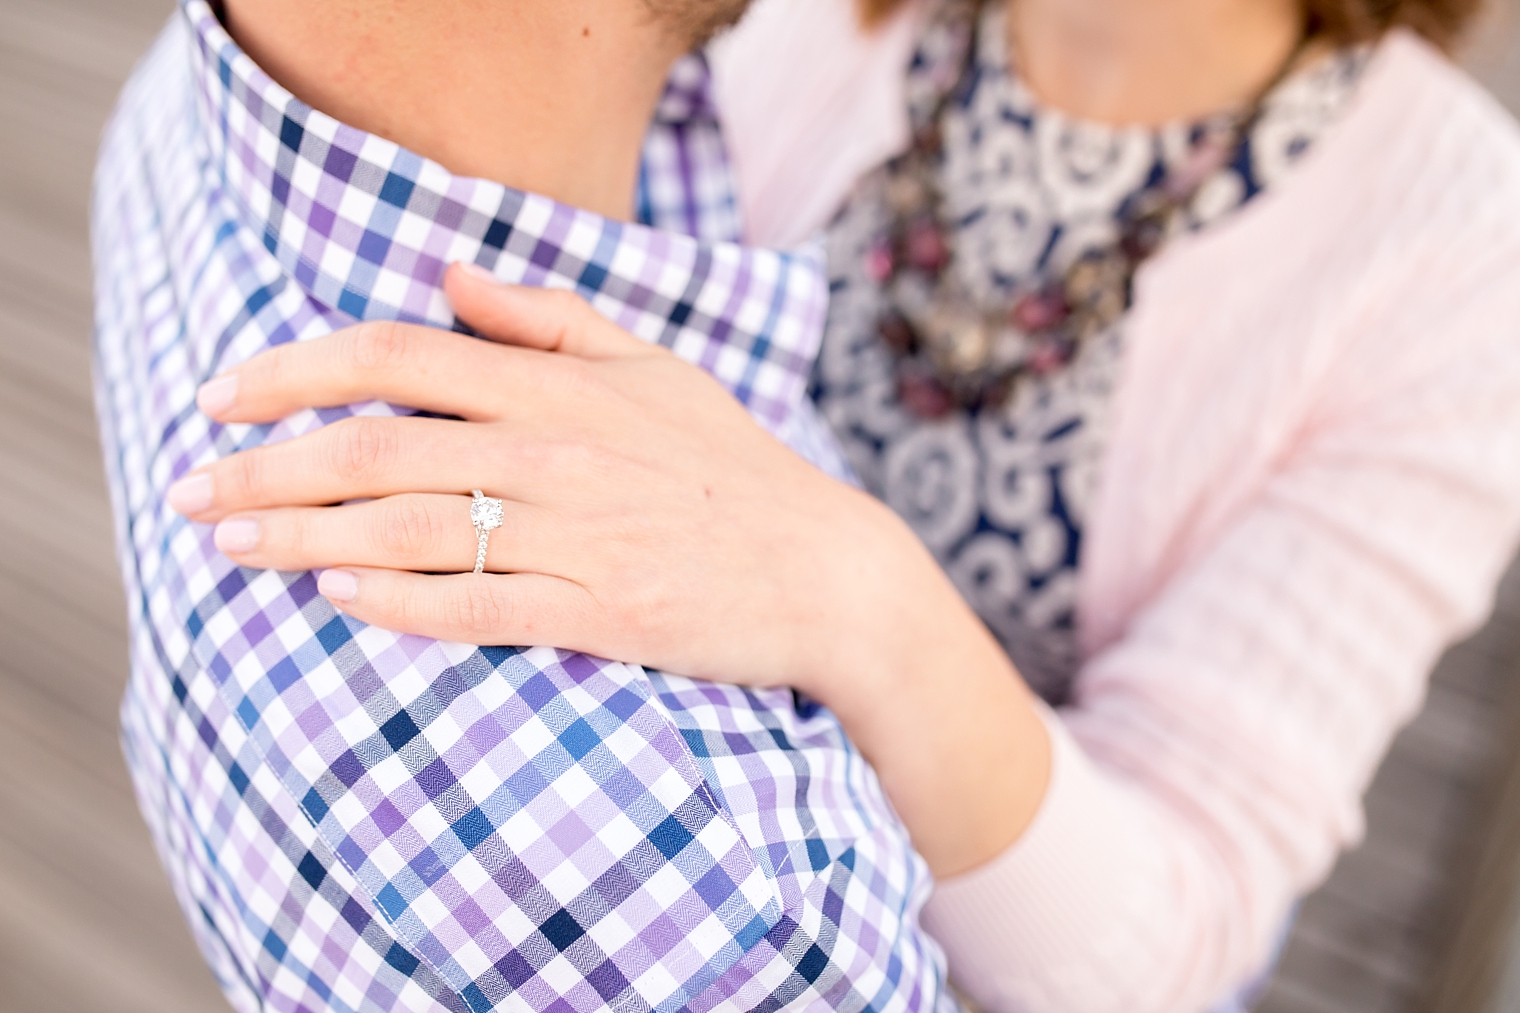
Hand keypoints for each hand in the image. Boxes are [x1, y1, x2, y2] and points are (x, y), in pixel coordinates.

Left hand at [169, 264, 1049, 875]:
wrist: (828, 572)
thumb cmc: (736, 469)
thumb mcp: (657, 368)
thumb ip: (552, 317)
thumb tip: (453, 275)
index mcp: (563, 385)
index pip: (399, 356)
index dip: (296, 369)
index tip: (224, 393)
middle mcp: (559, 452)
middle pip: (377, 450)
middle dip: (266, 468)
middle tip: (192, 489)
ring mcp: (581, 537)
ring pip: (408, 533)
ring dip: (303, 540)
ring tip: (230, 545)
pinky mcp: (602, 615)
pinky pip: (477, 609)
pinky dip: (397, 605)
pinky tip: (335, 601)